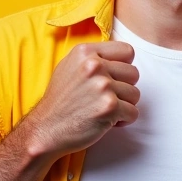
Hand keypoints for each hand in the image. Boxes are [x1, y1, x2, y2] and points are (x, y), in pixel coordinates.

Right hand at [29, 41, 139, 157]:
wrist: (46, 129)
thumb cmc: (59, 101)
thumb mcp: (69, 67)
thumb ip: (93, 58)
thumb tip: (118, 58)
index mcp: (85, 52)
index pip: (127, 51)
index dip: (124, 66)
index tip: (115, 77)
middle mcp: (95, 65)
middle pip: (133, 73)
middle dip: (124, 88)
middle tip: (107, 98)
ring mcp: (103, 85)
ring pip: (135, 94)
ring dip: (124, 105)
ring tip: (105, 109)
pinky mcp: (109, 107)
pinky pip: (133, 112)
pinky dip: (123, 120)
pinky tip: (107, 121)